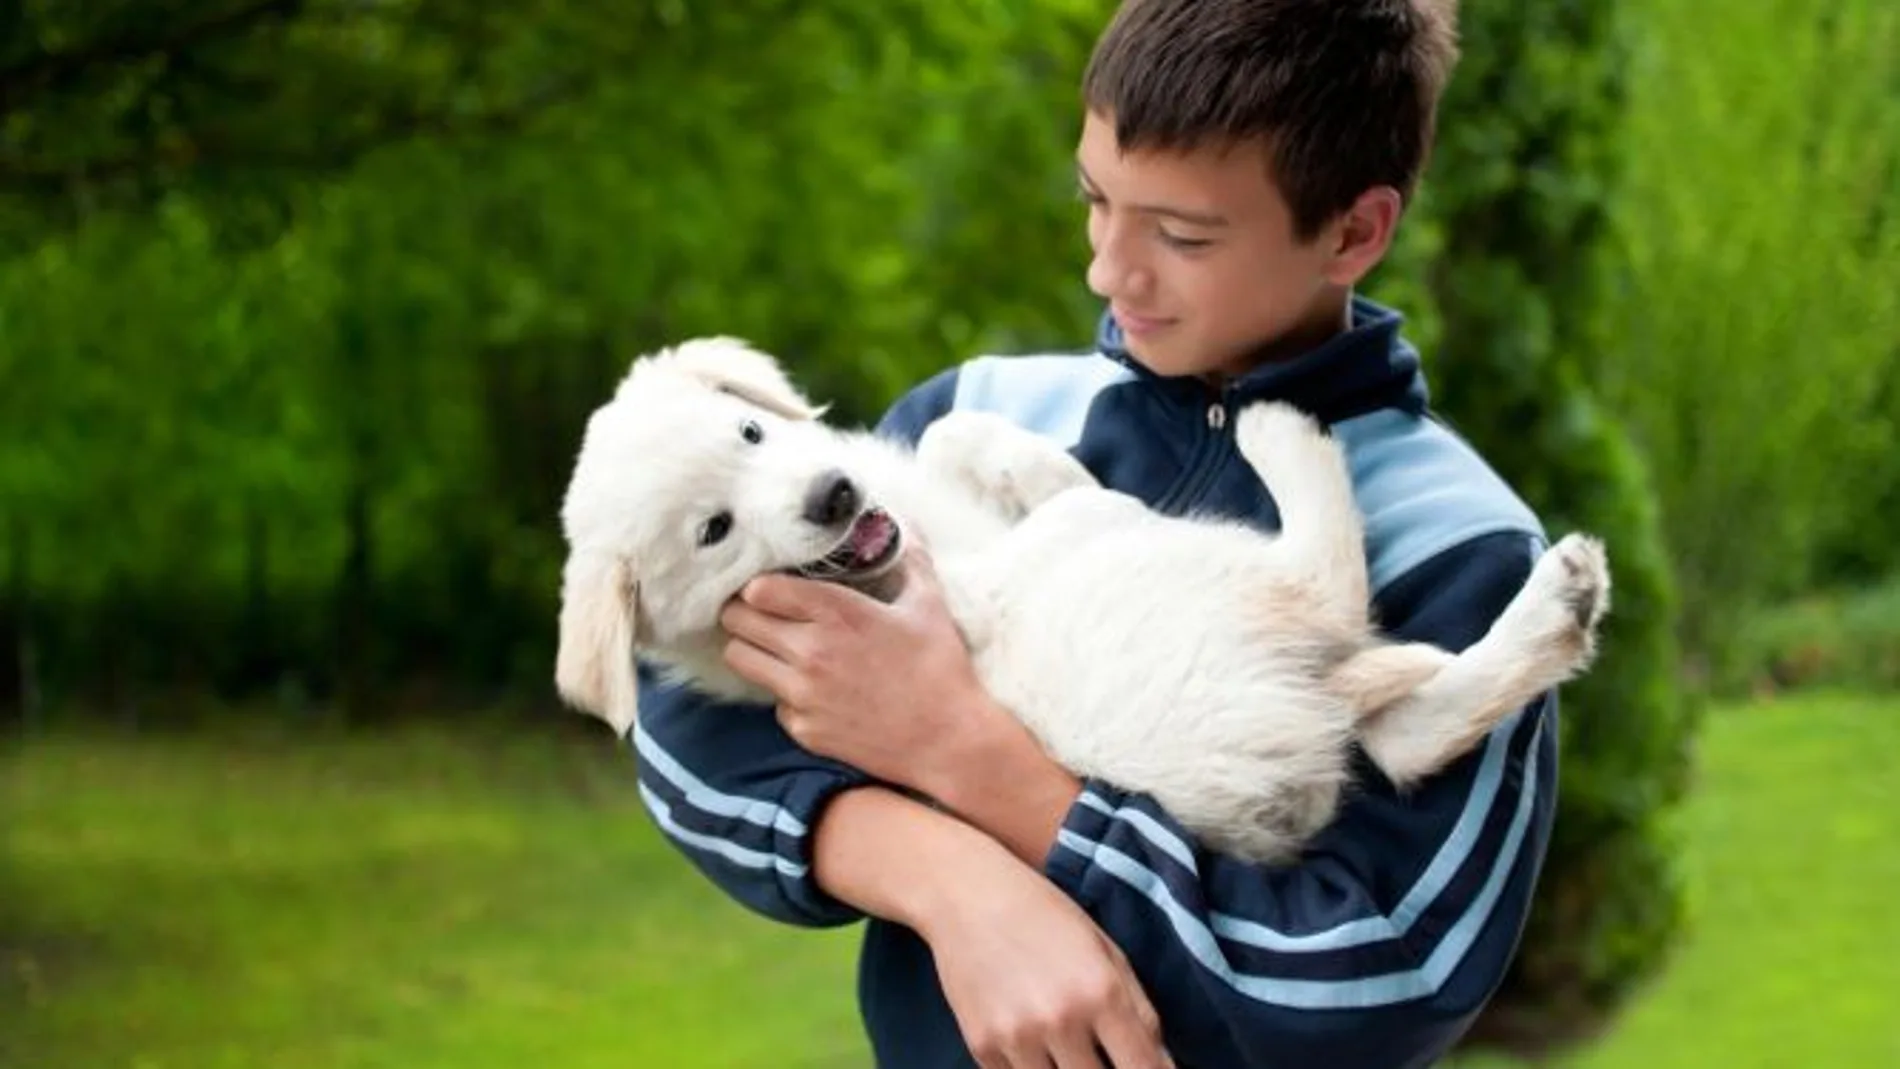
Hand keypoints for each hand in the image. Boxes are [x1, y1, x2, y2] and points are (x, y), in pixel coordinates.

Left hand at [719, 541, 995, 789]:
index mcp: (837, 613)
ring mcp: (803, 694)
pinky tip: (813, 690)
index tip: (767, 585)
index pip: (759, 589)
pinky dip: (785, 694)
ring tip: (773, 646)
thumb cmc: (941, 670)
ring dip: (751, 648)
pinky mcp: (804, 730)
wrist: (948, 742)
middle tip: (759, 612)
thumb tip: (903, 523)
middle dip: (742, 612)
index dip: (758, 584)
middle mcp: (810, 652)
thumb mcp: (929, 605)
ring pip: (740, 660)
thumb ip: (910, 558)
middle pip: (737, 621)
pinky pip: (773, 702)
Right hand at [917, 853, 1174, 1068]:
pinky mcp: (981, 1047)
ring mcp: (1017, 1038)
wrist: (964, 893)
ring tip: (1068, 1047)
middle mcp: (1060, 1020)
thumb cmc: (1043, 913)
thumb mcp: (1105, 949)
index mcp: (1101, 991)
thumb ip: (1140, 1011)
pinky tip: (1034, 1044)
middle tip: (1100, 1051)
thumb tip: (1166, 1066)